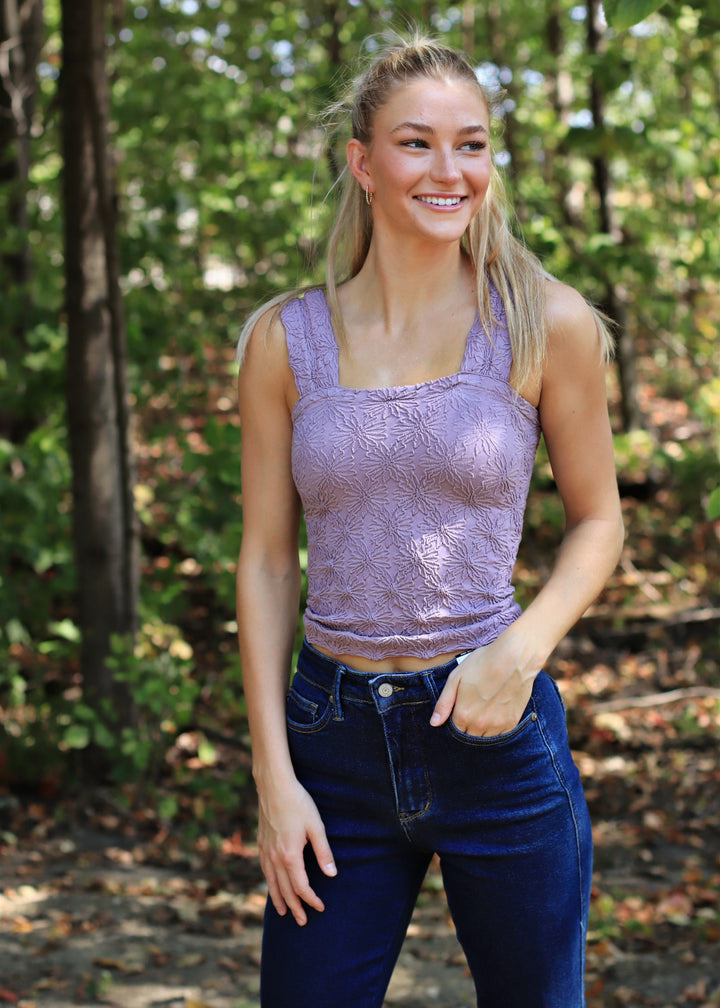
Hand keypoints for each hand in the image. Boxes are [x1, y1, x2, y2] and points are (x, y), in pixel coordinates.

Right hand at [256, 776, 336, 925]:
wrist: (274, 785)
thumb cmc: (298, 803)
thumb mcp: (316, 826)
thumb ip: (324, 852)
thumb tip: (331, 875)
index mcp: (290, 855)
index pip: (301, 887)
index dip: (311, 900)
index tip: (320, 907)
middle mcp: (275, 857)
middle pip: (285, 890)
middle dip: (295, 907)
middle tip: (303, 921)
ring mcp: (266, 851)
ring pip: (271, 882)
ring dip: (279, 899)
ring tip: (283, 913)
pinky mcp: (261, 843)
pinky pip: (264, 870)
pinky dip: (269, 883)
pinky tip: (272, 885)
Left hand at [430, 632, 536, 736]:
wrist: (515, 657)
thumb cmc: (483, 663)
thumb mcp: (456, 678)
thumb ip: (444, 703)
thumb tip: (434, 723)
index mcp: (463, 715)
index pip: (454, 729)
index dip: (456, 718)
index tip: (461, 706)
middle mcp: (480, 725)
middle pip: (469, 735)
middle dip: (467, 724)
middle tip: (473, 705)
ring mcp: (497, 725)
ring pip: (484, 737)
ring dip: (481, 727)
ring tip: (485, 707)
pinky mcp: (512, 722)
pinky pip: (500, 734)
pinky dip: (496, 726)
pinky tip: (496, 710)